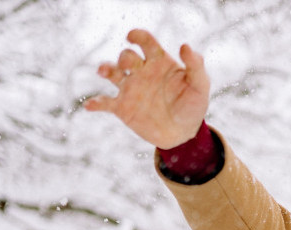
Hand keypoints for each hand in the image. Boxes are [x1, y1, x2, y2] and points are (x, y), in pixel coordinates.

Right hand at [84, 29, 210, 149]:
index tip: (132, 37)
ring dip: (105, 68)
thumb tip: (184, 45)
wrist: (182, 133)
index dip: (137, 35)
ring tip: (104, 71)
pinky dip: (95, 103)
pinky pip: (105, 103)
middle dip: (124, 58)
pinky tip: (90, 105)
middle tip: (128, 66)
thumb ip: (195, 65)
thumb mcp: (200, 86)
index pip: (145, 42)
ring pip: (112, 73)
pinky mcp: (123, 108)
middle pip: (127, 57)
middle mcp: (141, 72)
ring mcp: (130, 89)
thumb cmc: (192, 105)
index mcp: (158, 62)